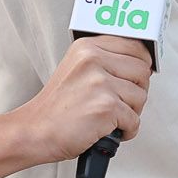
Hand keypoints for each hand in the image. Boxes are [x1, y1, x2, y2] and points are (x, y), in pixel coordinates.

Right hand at [18, 36, 151, 161]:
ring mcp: (100, 83)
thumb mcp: (76, 69)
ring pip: (141, 96)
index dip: (142, 64)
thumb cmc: (55, 108)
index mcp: (87, 47)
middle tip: (123, 102)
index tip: (137, 77)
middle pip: (142, 70)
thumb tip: (140, 65)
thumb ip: (104, 62)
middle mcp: (93, 60)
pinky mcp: (106, 107)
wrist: (34, 131)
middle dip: (137, 90)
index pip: (135, 46)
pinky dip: (127, 131)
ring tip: (111, 117)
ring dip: (131, 112)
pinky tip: (110, 130)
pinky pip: (134, 120)